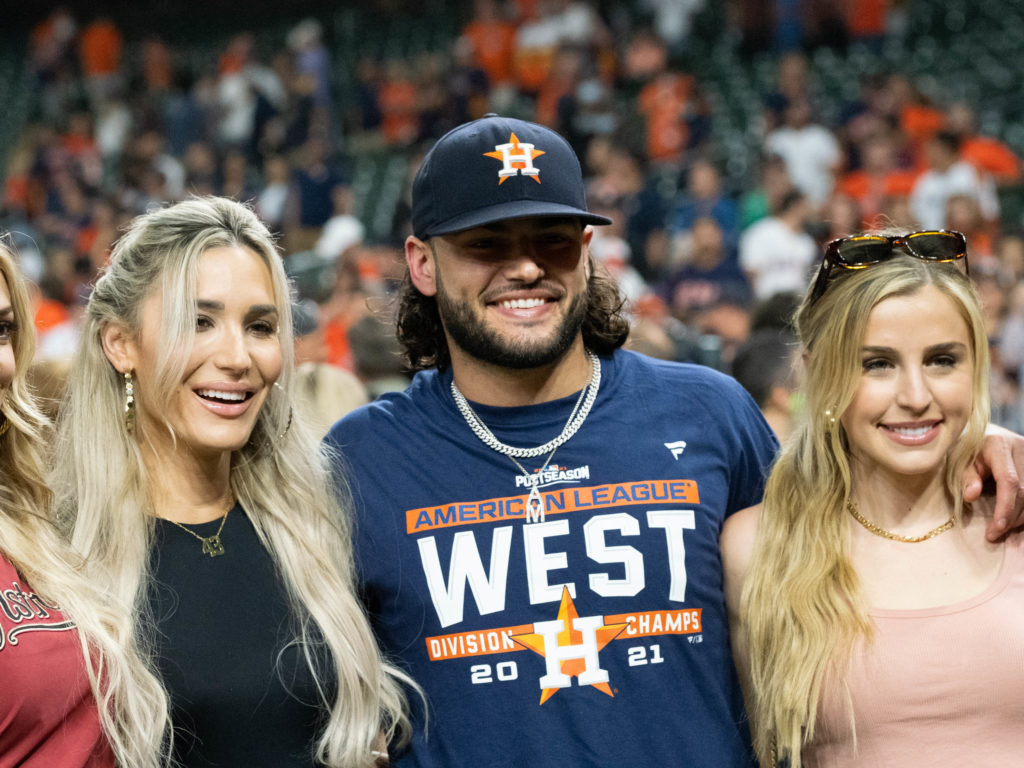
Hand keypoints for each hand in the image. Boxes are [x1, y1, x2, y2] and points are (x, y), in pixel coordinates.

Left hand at [964, 423, 1023, 540]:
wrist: (981, 436)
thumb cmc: (966, 451)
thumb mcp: (959, 461)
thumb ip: (965, 477)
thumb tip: (970, 496)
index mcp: (998, 445)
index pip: (1008, 481)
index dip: (1006, 506)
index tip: (998, 527)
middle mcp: (1021, 449)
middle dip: (1011, 517)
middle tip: (994, 534)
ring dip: (1020, 516)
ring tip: (1001, 529)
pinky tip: (1013, 520)